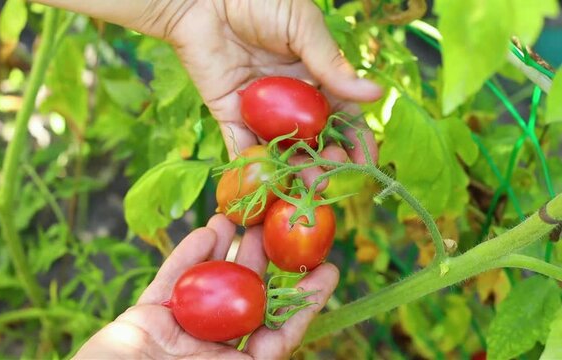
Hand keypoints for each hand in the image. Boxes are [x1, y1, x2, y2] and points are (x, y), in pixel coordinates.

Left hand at [33, 0, 381, 189]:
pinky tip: (269, 182)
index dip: (356, 140)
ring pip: (282, 148)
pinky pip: (242, 144)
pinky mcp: (229, 113)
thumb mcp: (303, 28)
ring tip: (307, 186)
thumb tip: (372, 96)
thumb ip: (331, 65)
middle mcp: (290, 98)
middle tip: (332, 179)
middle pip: (313, 138)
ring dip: (295, 169)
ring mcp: (260, 109)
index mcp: (314, 75)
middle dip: (326, 161)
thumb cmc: (260, 1)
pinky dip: (253, 165)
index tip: (367, 163)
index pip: (342, 115)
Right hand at [74, 215, 338, 358]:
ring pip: (211, 283)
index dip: (306, 302)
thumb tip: (286, 340)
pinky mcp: (149, 315)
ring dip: (227, 250)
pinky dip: (188, 256)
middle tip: (279, 228)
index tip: (330, 271)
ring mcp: (180, 330)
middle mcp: (213, 349)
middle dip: (264, 263)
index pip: (279, 332)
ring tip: (244, 218)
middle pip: (246, 299)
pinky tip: (208, 232)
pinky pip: (172, 280)